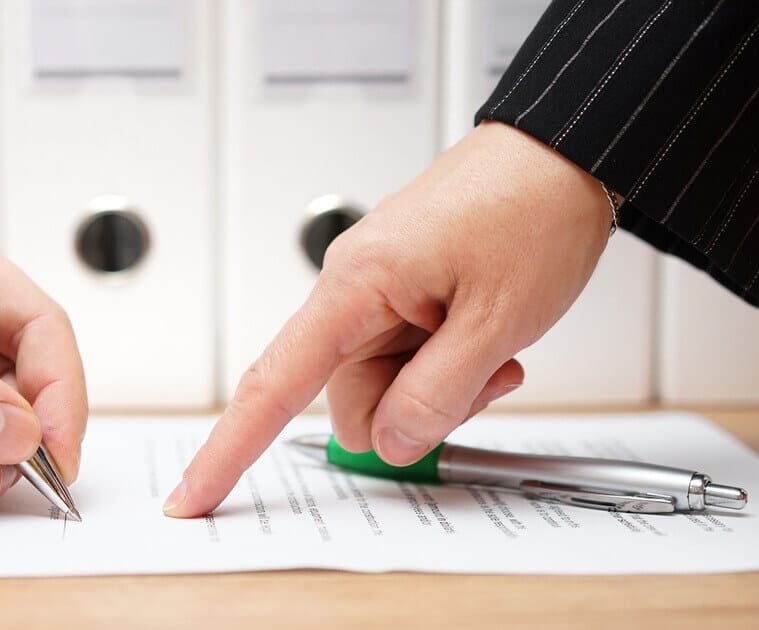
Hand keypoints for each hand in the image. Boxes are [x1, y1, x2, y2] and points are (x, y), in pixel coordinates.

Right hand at [164, 121, 613, 516]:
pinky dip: (447, 367)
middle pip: (349, 397)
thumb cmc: (532, 208)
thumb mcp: (496, 320)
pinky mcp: (405, 291)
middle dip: (411, 411)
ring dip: (439, 389)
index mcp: (355, 285)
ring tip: (495, 348)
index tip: (193, 496)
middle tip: (482, 378)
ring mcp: (380, 290)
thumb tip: (390, 443)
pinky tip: (489, 340)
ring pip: (385, 385)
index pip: (273, 383)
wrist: (565, 153)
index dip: (229, 449)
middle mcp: (354, 287)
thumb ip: (437, 395)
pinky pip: (407, 358)